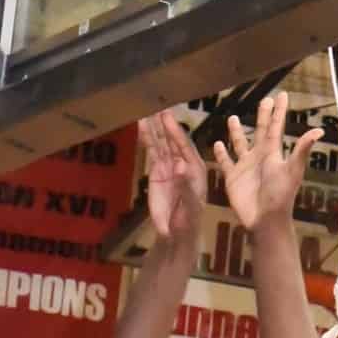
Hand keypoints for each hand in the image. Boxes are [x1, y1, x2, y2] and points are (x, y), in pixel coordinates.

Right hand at [140, 111, 205, 251]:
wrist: (177, 232)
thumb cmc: (188, 221)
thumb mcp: (189, 206)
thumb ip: (185, 186)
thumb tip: (179, 165)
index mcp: (195, 169)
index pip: (185, 146)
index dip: (175, 131)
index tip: (166, 117)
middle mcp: (183, 162)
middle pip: (173, 139)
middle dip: (165, 123)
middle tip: (156, 104)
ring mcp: (169, 165)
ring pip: (162, 142)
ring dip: (155, 126)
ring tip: (147, 109)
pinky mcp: (157, 170)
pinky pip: (152, 150)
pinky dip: (147, 138)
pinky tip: (141, 125)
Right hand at [213, 92, 322, 233]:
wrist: (265, 219)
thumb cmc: (280, 195)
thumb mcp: (292, 169)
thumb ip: (302, 149)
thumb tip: (319, 129)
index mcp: (273, 153)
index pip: (276, 127)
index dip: (278, 112)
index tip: (281, 95)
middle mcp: (259, 156)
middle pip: (261, 131)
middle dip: (263, 116)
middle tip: (264, 99)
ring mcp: (245, 167)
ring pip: (240, 144)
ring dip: (237, 132)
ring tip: (234, 117)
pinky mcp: (232, 178)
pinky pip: (225, 163)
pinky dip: (221, 154)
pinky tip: (216, 144)